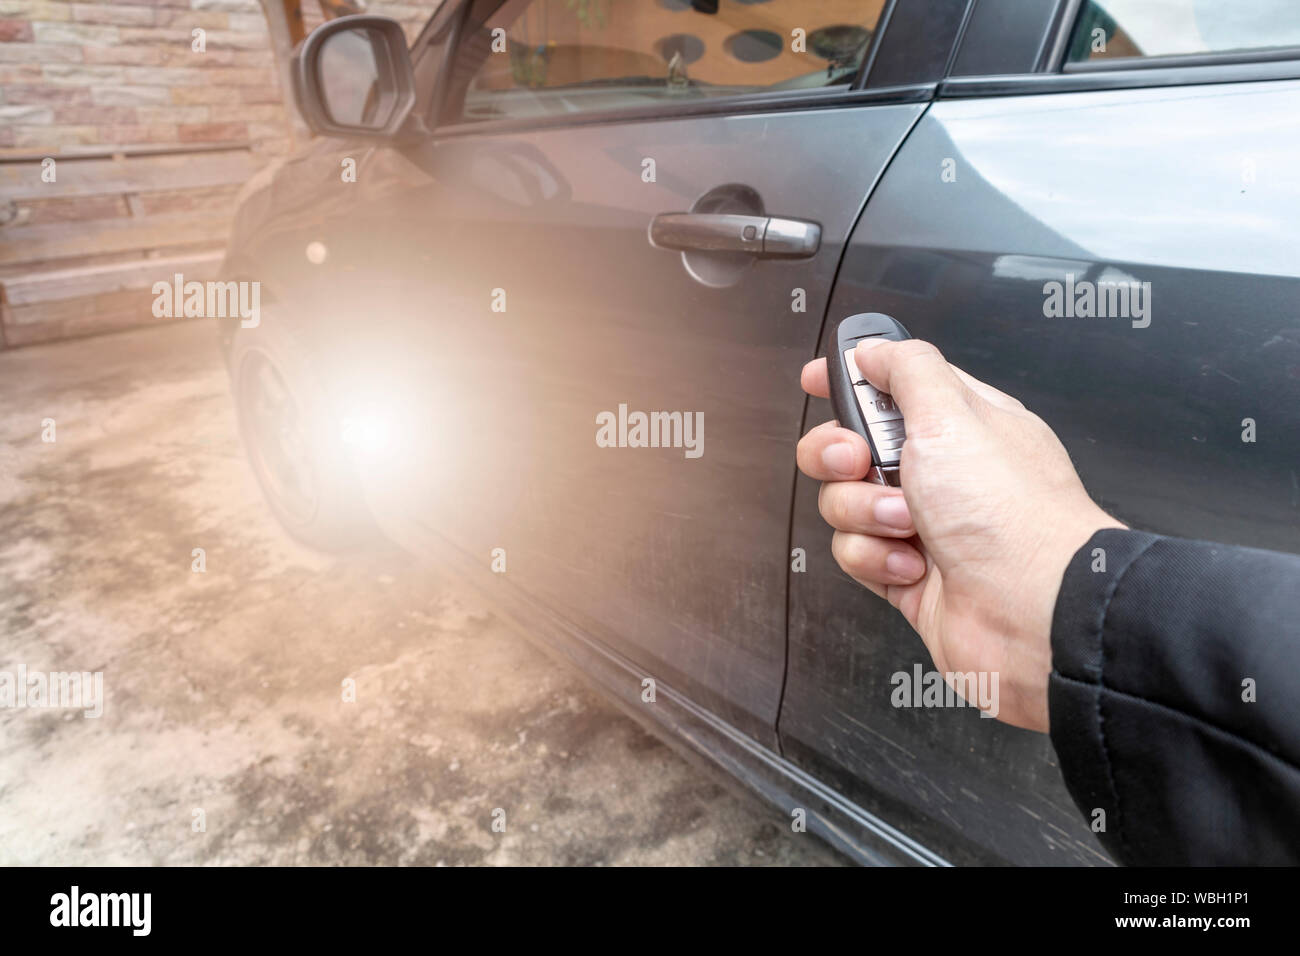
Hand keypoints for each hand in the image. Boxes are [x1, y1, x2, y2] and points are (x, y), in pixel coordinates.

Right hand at [797, 339, 1123, 731]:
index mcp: (959, 424)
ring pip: (845, 503)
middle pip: (850, 445)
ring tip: (908, 524)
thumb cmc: (1012, 516)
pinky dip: (876, 559)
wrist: (1032, 612)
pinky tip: (914, 565)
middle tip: (860, 460)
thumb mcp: (954, 415)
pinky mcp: (906, 574)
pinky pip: (855, 554)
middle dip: (839, 454)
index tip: (818, 380)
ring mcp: (922, 525)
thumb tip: (874, 349)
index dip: (850, 379)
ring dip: (866, 512)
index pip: (893, 384)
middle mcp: (941, 472)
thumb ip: (908, 370)